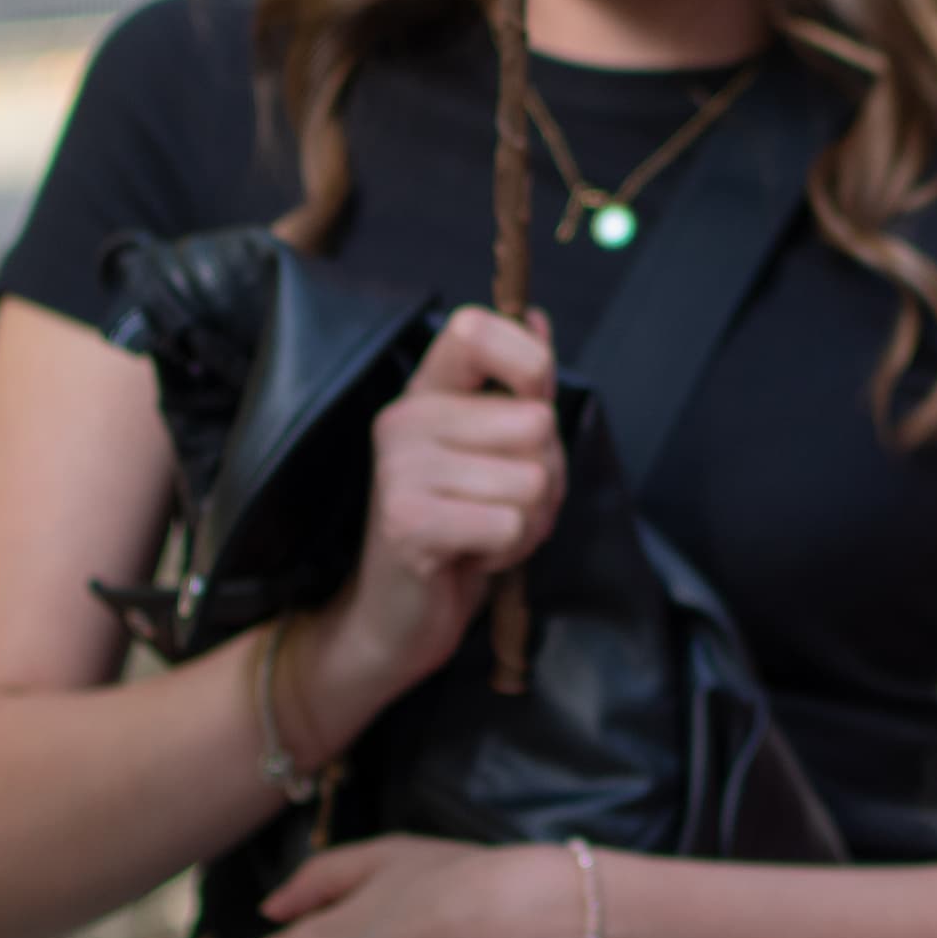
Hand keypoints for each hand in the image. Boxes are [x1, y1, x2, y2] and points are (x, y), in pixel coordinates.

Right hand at [298, 308, 564, 743]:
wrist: (391, 620)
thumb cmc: (454, 532)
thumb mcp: (489, 450)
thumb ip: (513, 387)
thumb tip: (535, 316)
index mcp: (425, 393)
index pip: (476, 328)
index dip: (530, 363)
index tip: (531, 406)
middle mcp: (405, 419)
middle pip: (538, 424)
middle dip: (545, 475)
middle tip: (500, 504)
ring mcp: (400, 469)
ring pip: (533, 479)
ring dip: (529, 521)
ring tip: (483, 533)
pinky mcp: (408, 522)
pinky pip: (510, 524)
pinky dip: (508, 552)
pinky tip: (470, 558)